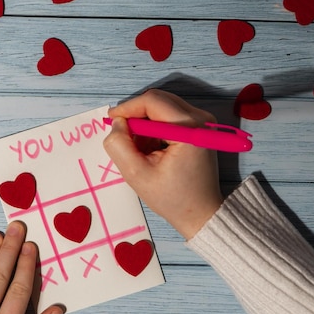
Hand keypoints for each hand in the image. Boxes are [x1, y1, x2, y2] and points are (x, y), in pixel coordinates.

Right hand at [103, 89, 223, 239]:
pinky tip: (150, 148)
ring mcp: (202, 121)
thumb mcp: (136, 174)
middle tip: (122, 135)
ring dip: (144, 122)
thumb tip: (117, 122)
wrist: (200, 213)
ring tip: (137, 148)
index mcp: (188, 129)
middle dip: (135, 114)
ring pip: (162, 106)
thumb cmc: (171, 198)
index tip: (110, 121)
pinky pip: (170, 115)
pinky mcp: (200, 127)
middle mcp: (200, 118)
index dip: (127, 107)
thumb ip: (119, 145)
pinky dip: (154, 127)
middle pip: (158, 100)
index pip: (152, 101)